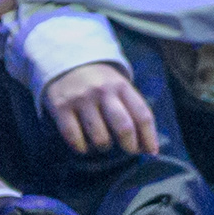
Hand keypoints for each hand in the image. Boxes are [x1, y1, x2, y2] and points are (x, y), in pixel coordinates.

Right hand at [41, 60, 158, 155]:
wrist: (67, 62)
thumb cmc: (100, 84)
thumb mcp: (119, 88)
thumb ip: (132, 112)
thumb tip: (147, 148)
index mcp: (121, 86)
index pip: (142, 115)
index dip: (149, 137)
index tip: (152, 152)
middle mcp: (103, 91)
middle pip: (123, 127)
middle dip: (130, 146)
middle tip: (129, 151)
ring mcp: (81, 99)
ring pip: (100, 137)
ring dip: (104, 147)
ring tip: (103, 144)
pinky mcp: (61, 107)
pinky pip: (75, 139)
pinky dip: (82, 148)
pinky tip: (84, 145)